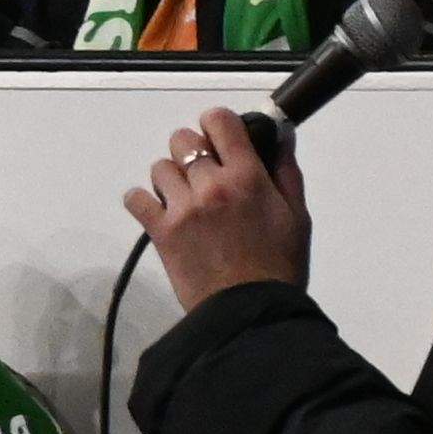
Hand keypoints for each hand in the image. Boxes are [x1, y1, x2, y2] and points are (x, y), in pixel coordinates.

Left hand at [124, 108, 311, 312]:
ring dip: (171, 178)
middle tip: (206, 176)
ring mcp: (182, 208)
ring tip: (186, 200)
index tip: (222, 140)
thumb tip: (280, 133)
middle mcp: (211, 185)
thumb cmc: (280, 266)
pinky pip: (135, 198)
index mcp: (247, 177)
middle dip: (194, 152)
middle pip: (183, 140)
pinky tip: (160, 213)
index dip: (218, 124)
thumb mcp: (297, 217)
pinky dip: (143, 202)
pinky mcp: (160, 231)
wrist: (251, 313)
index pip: (219, 121)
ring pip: (159, 167)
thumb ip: (286, 171)